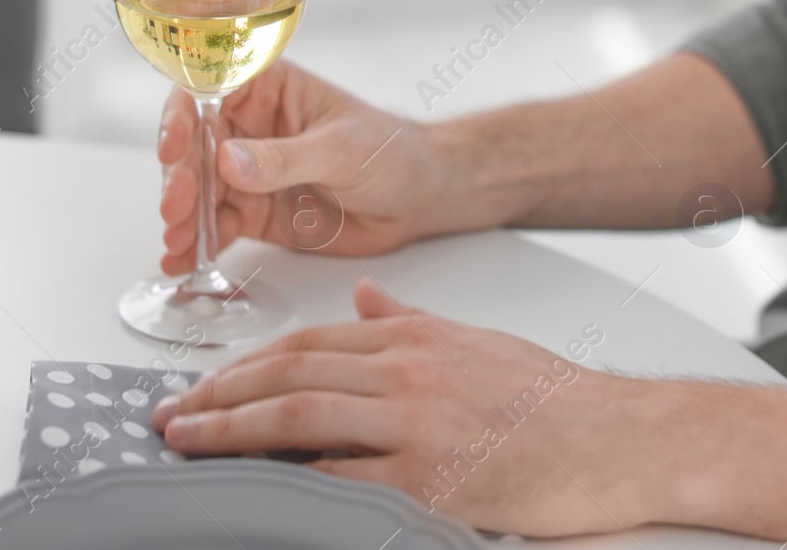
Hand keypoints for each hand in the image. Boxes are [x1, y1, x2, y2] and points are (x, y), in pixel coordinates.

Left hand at [150, 278, 663, 536]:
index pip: (307, 343)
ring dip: (231, 432)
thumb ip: (411, 319)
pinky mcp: (431, 478)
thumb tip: (367, 296)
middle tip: (170, 416)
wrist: (616, 437)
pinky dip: (292, 482)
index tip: (204, 385)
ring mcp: (417, 423)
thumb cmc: (551, 397)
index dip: (245, 364)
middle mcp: (407, 371)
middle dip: (219, 395)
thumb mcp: (473, 341)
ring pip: (299, 419)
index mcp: (413, 338)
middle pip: (290, 375)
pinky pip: (344, 478)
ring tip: (188, 444)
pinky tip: (255, 489)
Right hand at [156, 61, 495, 272]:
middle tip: (177, 208)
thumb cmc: (391, 151)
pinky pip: (215, 226)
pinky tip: (181, 260)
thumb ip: (285, 157)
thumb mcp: (341, 149)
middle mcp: (247, 127)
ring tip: (176, 242)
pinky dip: (197, 244)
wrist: (418, 198)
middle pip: (193, 146)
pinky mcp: (253, 212)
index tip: (174, 146)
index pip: (209, 91)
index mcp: (268, 88)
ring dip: (181, 216)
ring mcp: (247, 173)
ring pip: (198, 190)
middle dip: (180, 177)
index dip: (182, 116)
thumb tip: (229, 160)